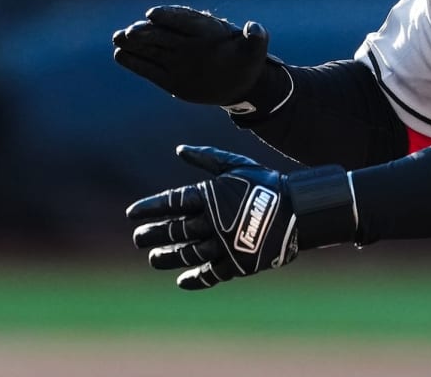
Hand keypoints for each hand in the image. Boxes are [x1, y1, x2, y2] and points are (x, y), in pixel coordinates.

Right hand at [112, 5, 269, 105]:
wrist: (240, 83)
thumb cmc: (247, 62)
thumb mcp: (256, 50)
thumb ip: (256, 38)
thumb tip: (255, 27)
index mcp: (205, 30)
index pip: (184, 19)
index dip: (169, 15)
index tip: (153, 14)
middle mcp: (186, 41)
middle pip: (163, 32)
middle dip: (146, 31)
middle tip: (130, 31)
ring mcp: (176, 56)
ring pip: (151, 47)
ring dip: (133, 42)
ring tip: (117, 38)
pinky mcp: (168, 76)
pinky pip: (149, 68)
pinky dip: (134, 61)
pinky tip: (119, 54)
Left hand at [126, 146, 354, 289]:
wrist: (298, 211)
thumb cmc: (266, 184)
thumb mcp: (237, 165)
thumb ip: (207, 157)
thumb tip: (180, 149)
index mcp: (211, 195)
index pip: (171, 202)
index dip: (149, 208)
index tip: (132, 214)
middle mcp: (213, 220)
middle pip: (174, 230)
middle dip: (152, 234)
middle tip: (138, 239)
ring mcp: (224, 244)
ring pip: (187, 252)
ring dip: (167, 257)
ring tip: (154, 259)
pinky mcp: (236, 263)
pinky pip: (210, 274)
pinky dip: (195, 279)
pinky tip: (182, 280)